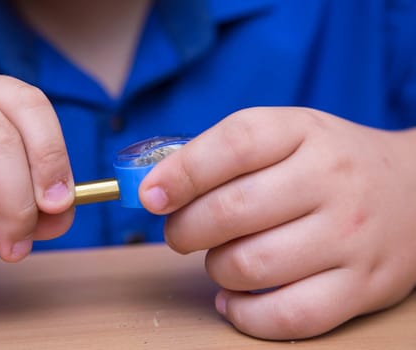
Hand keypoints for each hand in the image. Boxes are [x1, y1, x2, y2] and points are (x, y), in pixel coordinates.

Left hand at [140, 107, 415, 338]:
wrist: (413, 191)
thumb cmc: (328, 163)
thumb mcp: (286, 136)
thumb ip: (222, 156)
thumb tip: (155, 189)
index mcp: (303, 133)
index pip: (234, 145)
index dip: (181, 173)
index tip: (149, 196)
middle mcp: (331, 180)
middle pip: (231, 211)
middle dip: (185, 230)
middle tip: (179, 233)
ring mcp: (350, 236)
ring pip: (250, 265)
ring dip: (215, 268)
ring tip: (220, 258)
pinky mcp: (363, 286)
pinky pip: (288, 314)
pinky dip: (245, 314)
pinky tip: (234, 299)